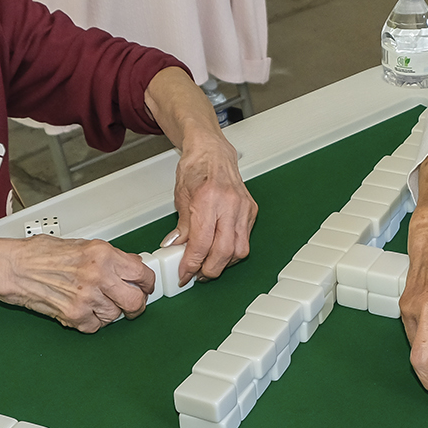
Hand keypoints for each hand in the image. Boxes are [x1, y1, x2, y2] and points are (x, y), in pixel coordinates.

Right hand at [1, 236, 154, 330]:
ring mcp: (87, 298)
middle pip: (136, 301)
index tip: (145, 287)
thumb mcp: (83, 245)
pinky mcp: (75, 316)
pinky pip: (95, 326)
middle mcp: (98, 276)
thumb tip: (132, 266)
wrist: (14, 268)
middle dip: (137, 305)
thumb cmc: (42, 254)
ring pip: (115, 315)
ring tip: (94, 300)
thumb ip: (110, 257)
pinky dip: (91, 321)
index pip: (142, 274)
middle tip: (132, 303)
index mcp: (103, 255)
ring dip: (109, 312)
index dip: (147, 283)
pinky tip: (82, 308)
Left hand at [164, 130, 254, 284]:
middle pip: (223, 252)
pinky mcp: (251, 211)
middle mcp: (229, 204)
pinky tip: (221, 250)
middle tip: (197, 274)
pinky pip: (245, 240)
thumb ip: (181, 227)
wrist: (213, 152)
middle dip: (209, 269)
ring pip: (239, 250)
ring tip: (208, 264)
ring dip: (223, 263)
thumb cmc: (196, 168)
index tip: (185, 274)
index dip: (192, 264)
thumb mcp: (180, 197)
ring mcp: (243, 208)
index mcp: (207, 199)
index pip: (201, 243)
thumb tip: (176, 249)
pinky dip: (232, 251)